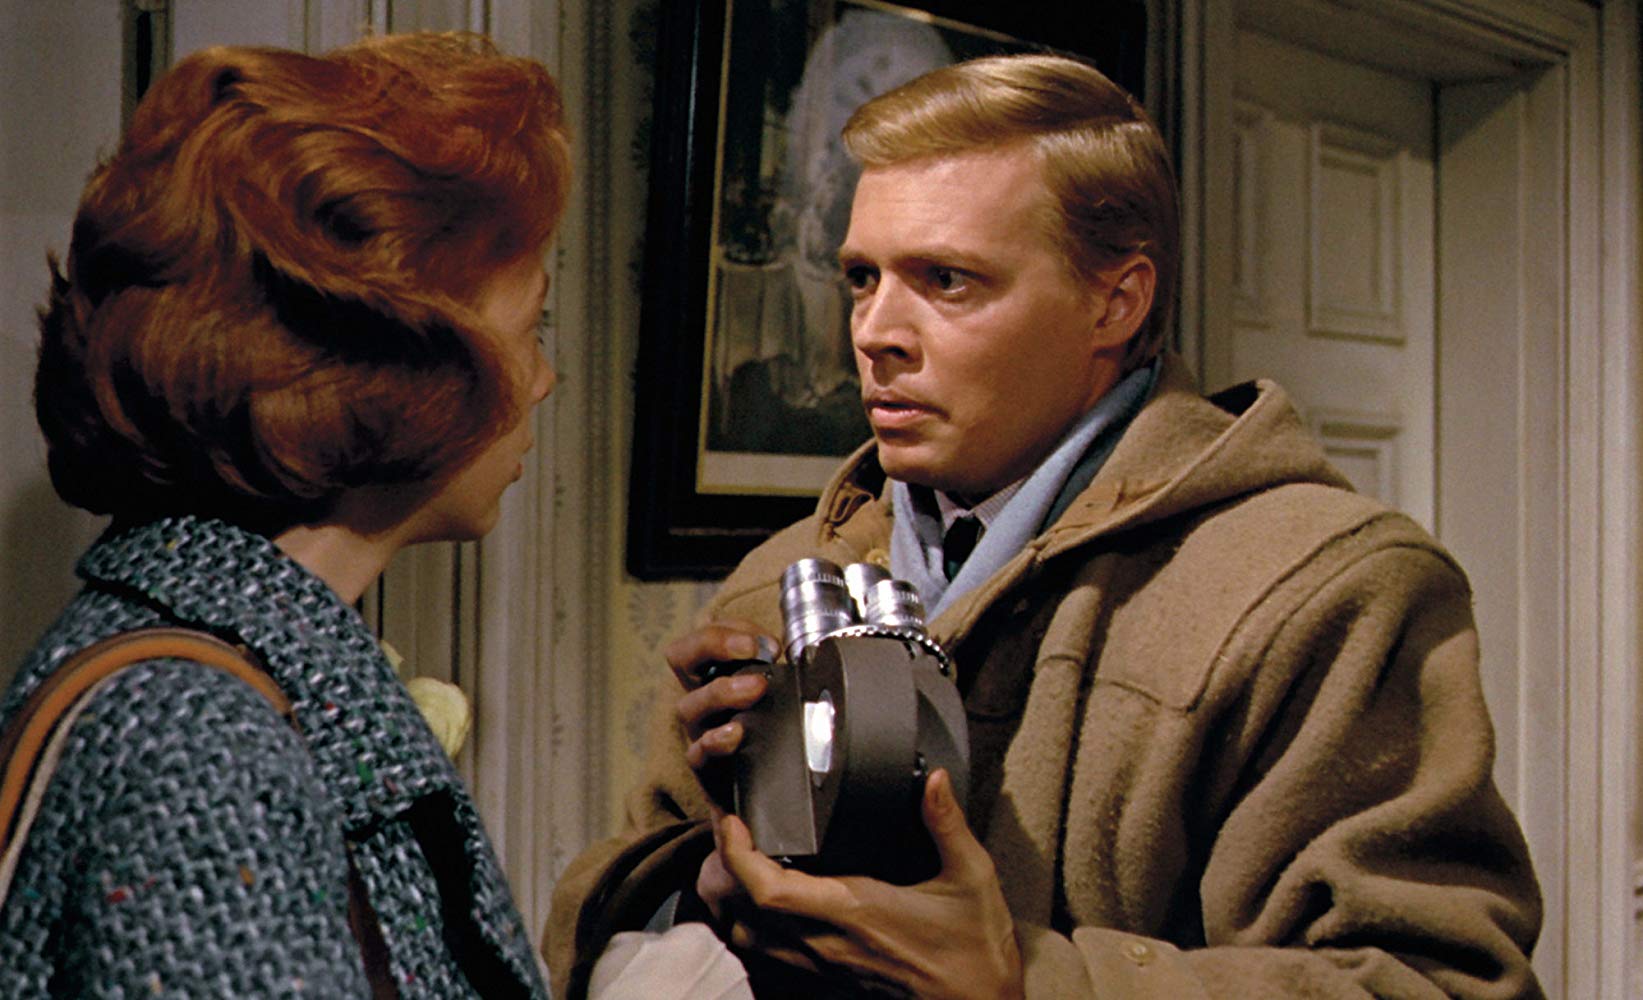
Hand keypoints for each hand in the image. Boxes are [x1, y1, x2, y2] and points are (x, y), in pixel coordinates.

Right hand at [665, 620, 775, 770]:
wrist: (764, 784)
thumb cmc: (769, 724)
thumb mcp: (772, 688)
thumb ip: (774, 664)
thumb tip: (781, 646)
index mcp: (710, 670)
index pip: (701, 636)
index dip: (727, 630)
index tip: (768, 642)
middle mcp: (698, 695)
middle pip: (680, 656)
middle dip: (715, 643)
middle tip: (753, 650)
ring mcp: (698, 729)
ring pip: (689, 704)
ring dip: (722, 691)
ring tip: (756, 688)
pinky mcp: (704, 766)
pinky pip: (697, 753)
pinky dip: (715, 742)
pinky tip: (736, 734)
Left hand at [709, 770, 1023, 999]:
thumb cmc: (976, 947)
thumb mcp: (973, 877)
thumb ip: (948, 824)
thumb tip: (933, 777)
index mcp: (855, 910)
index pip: (770, 890)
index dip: (737, 854)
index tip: (732, 818)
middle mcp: (828, 942)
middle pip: (742, 912)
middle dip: (722, 868)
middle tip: (727, 825)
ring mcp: (825, 965)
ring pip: (748, 939)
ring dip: (731, 899)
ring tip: (736, 857)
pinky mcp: (829, 979)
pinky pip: (768, 957)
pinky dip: (750, 927)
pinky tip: (762, 901)